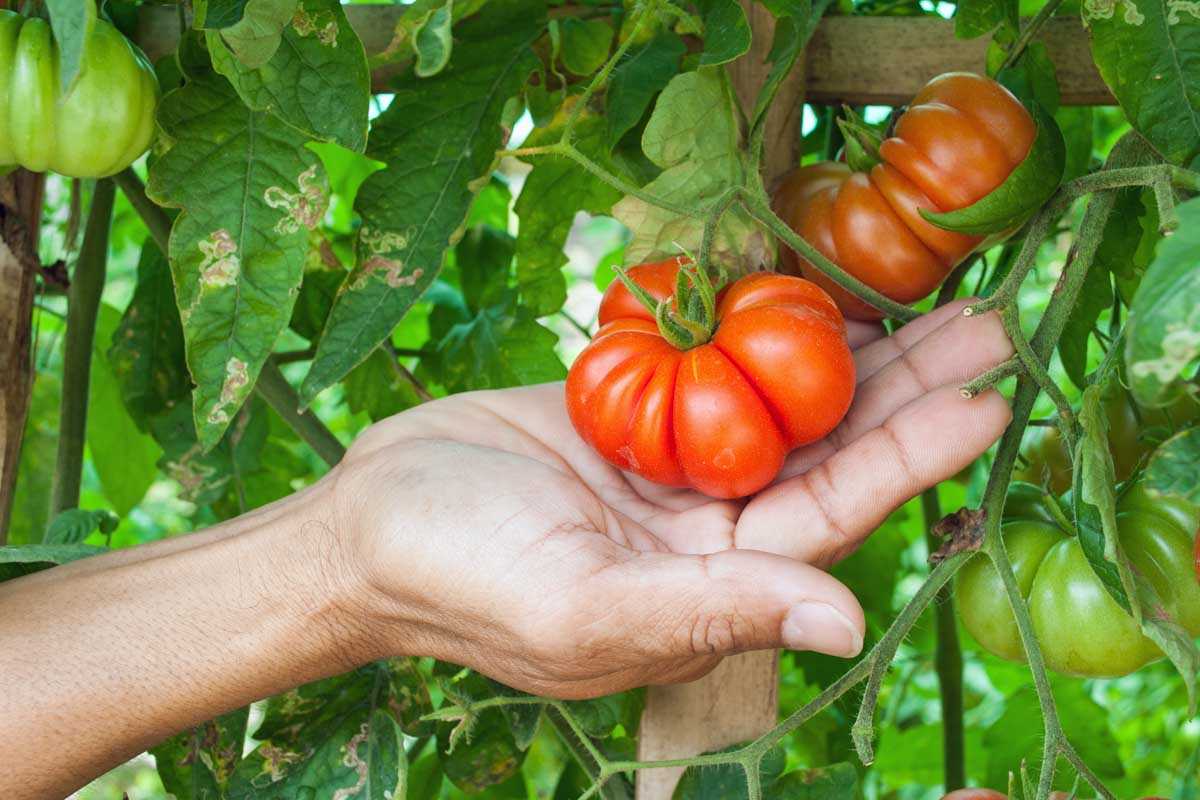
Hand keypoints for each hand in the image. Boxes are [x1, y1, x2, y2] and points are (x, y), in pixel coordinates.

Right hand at [335, 299, 1012, 697]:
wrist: (364, 524)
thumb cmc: (459, 577)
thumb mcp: (580, 609)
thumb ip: (710, 613)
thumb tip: (847, 625)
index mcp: (711, 586)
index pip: (833, 518)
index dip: (909, 459)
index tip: (986, 399)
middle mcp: (709, 528)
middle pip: (827, 451)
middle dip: (909, 391)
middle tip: (992, 324)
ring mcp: (673, 468)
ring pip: (782, 403)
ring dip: (858, 353)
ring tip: (938, 298)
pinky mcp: (633, 415)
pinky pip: (714, 365)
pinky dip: (765, 330)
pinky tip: (820, 293)